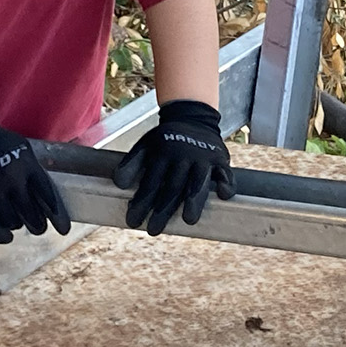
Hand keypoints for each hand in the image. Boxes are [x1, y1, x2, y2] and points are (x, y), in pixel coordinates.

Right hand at [0, 106, 70, 244]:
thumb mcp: (21, 148)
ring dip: (17, 226)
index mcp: (27, 166)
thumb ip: (34, 169)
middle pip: (32, 215)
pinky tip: (5, 237)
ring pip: (12, 222)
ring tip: (18, 224)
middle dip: (38, 226)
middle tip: (38, 228)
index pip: (48, 197)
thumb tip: (47, 193)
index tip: (63, 228)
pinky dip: (0, 235)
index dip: (58, 216)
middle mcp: (12, 180)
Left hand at [113, 100, 234, 234]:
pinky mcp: (220, 158)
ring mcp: (203, 157)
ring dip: (194, 201)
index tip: (133, 221)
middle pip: (172, 187)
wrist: (192, 117)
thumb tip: (119, 184)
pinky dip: (226, 183)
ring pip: (198, 182)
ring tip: (189, 220)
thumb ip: (131, 163)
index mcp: (162, 152)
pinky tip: (223, 196)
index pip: (150, 182)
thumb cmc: (166, 139)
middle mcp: (183, 155)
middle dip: (162, 210)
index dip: (141, 202)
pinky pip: (225, 173)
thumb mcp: (145, 145)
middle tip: (154, 230)